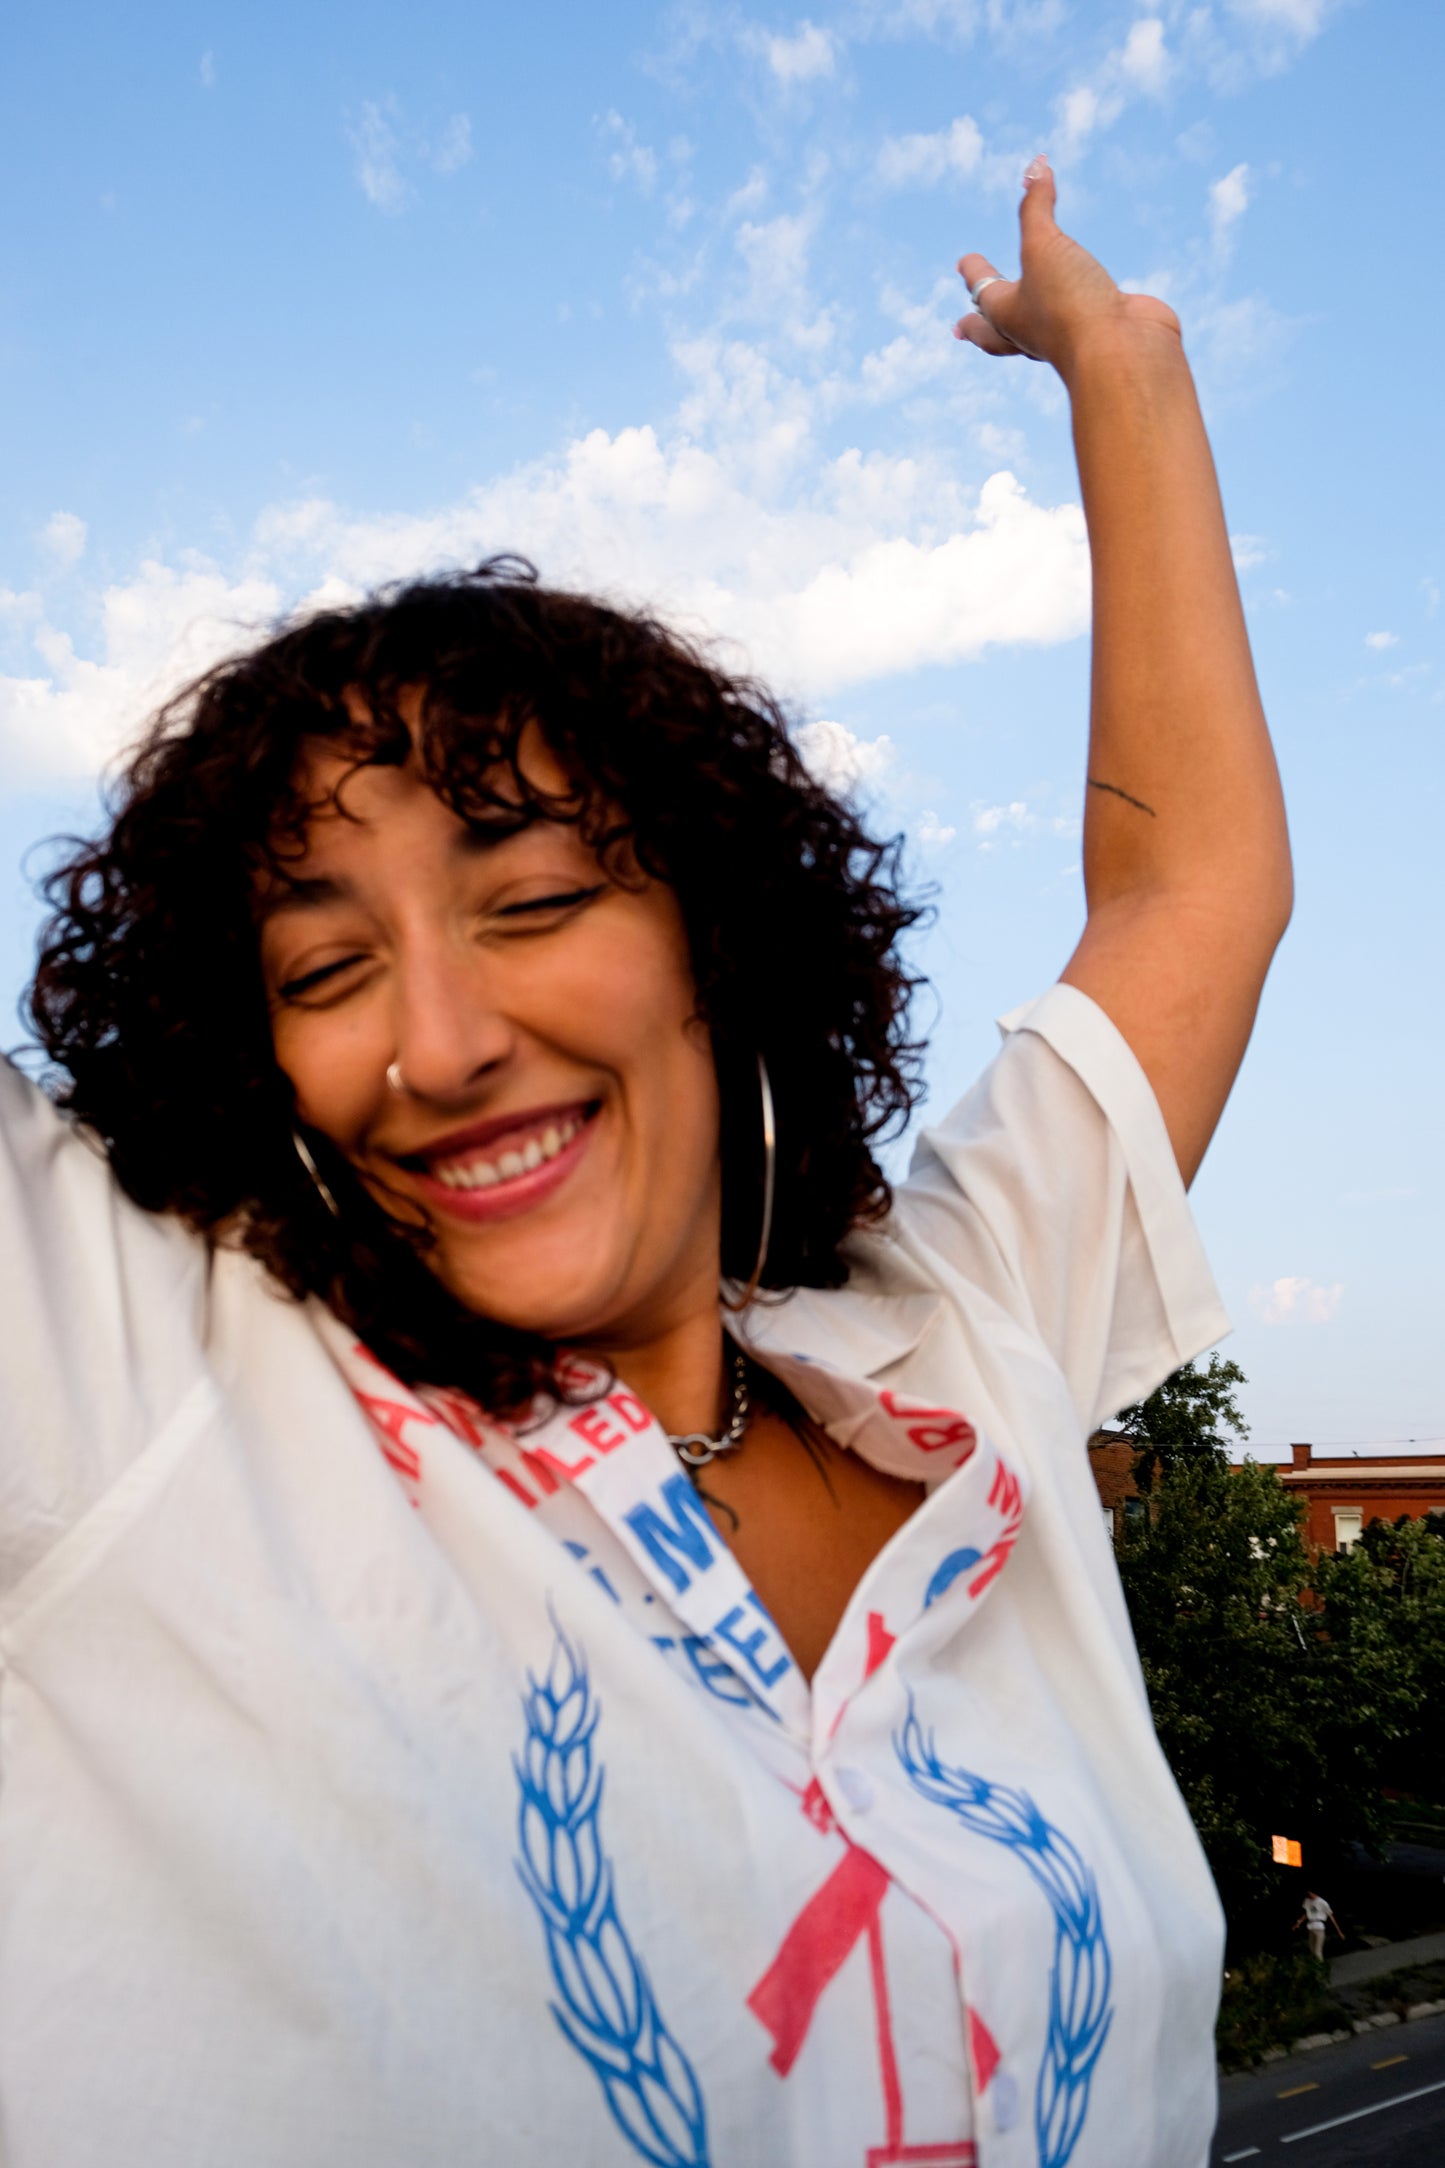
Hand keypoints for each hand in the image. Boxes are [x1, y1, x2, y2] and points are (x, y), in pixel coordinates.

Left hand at [956, 156, 1178, 380]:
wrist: (1122, 353)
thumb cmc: (1071, 304)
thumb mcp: (1044, 246)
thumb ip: (1038, 207)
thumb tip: (1036, 164)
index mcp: (1008, 315)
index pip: (983, 289)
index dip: (973, 271)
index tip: (962, 261)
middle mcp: (1034, 331)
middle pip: (996, 331)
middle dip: (980, 325)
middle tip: (962, 326)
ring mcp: (1068, 335)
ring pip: (1037, 330)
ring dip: (1025, 323)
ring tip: (1024, 314)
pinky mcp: (1101, 330)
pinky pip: (1084, 315)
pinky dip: (1080, 306)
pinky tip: (1089, 302)